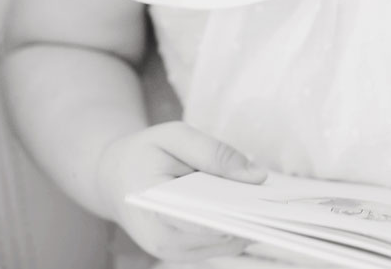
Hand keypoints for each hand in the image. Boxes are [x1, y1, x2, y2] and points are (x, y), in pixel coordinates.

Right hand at [96, 121, 267, 263]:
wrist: (113, 177)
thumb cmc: (143, 153)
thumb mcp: (174, 136)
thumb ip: (213, 153)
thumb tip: (256, 176)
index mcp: (156, 213)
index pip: (207, 220)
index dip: (239, 210)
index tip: (268, 198)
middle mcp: (165, 244)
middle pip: (223, 235)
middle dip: (250, 214)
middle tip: (277, 194)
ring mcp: (175, 253)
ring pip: (228, 243)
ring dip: (248, 220)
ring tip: (268, 196)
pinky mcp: (186, 253)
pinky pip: (222, 242)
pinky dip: (238, 223)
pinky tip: (250, 203)